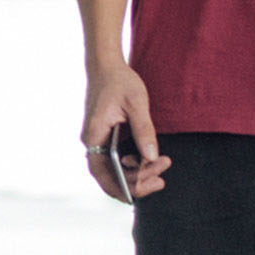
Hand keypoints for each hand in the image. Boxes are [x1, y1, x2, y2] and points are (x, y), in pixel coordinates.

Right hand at [80, 61, 169, 201]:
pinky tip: (149, 159)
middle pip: (109, 176)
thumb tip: (152, 156)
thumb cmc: (119, 81)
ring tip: (162, 167)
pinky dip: (133, 164)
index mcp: (94, 135)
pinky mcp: (105, 137)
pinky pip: (116, 160)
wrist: (106, 64)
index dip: (121, 188)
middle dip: (136, 182)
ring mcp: (98, 140)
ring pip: (114, 169)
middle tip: (161, 179)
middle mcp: (92, 142)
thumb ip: (144, 130)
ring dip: (137, 173)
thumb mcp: (136, 103)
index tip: (144, 190)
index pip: (102, 173)